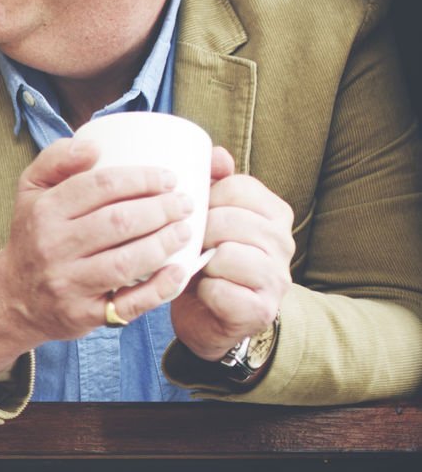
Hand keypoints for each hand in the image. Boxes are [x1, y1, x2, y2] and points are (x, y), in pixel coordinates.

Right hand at [0, 137, 195, 383]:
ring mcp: (67, 284)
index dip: (142, 178)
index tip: (168, 178)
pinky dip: (161, 288)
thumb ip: (56, 158)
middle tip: (184, 204)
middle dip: (162, 209)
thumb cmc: (34, 236)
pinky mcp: (83, 315)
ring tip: (184, 231)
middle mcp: (52, 248)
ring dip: (165, 244)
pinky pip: (129, 304)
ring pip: (127, 262)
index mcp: (43, 212)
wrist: (12, 297)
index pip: (100, 186)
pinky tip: (179, 271)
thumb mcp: (31, 191)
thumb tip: (94, 145)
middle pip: (119, 222)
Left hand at [171, 145, 292, 359]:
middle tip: (188, 247)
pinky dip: (204, 292)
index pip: (236, 188)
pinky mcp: (262, 310)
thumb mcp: (210, 218)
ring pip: (228, 254)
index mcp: (274, 212)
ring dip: (201, 263)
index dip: (204, 199)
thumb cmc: (206, 261)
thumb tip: (215, 153)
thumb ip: (213, 184)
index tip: (193, 216)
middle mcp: (284, 242)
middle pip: (229, 220)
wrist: (211, 318)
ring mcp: (277, 278)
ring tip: (198, 268)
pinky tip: (204, 293)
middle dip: (198, 233)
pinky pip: (222, 291)